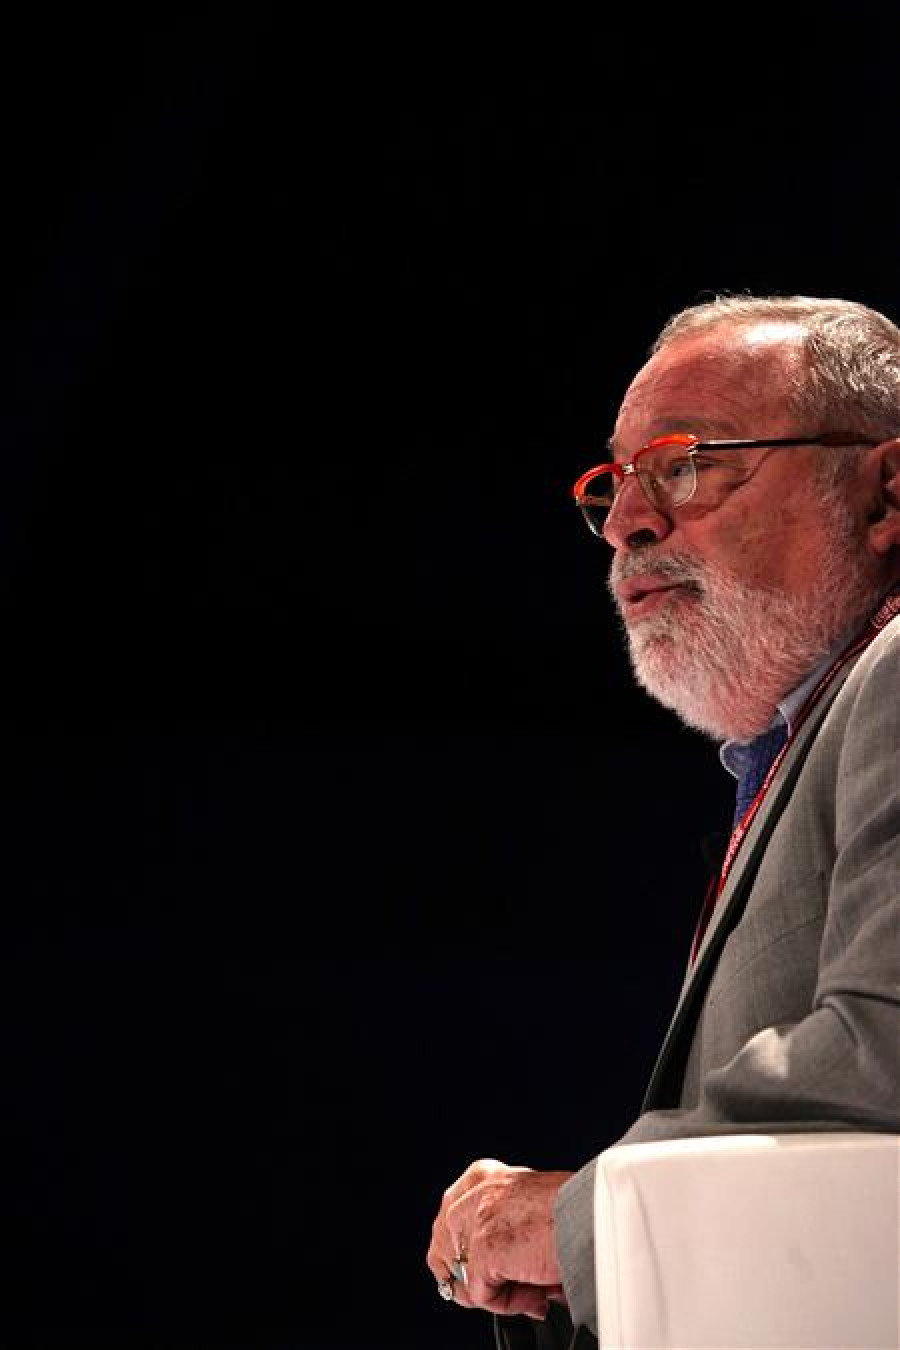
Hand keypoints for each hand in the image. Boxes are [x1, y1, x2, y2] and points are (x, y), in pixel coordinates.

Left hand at [426, 1157, 572, 1319]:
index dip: (463, 1254)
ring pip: (466, 1277)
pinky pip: (483, 1295)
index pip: (450, 1218)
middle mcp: (477, 1192)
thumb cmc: (578, 1209)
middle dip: (473, 1279)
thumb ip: (507, 1224)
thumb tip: (500, 1269)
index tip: (481, 1275)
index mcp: (487, 1176)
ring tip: (535, 1292)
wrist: (595, 1214)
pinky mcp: (484, 1248)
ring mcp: (478, 1219)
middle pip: (446, 1249)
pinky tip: (538, 1293)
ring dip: (500, 1293)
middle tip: (509, 1292)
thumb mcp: (531, 1205)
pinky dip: (511, 1303)